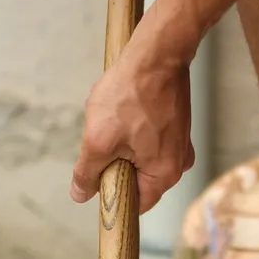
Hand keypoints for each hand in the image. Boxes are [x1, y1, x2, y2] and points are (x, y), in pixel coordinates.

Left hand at [72, 48, 193, 212]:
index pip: (135, 203)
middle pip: (136, 179)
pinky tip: (125, 108)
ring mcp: (179, 143)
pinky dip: (131, 128)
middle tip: (104, 138)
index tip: (96, 177)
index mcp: (165, 174)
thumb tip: (80, 195)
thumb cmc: (131, 94)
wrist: (157, 54)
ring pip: (139, 157)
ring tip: (116, 117)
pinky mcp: (175, 125)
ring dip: (121, 143)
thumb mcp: (98, 140)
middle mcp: (178, 163)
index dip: (111, 193)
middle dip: (114, 163)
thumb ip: (87, 173)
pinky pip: (147, 138)